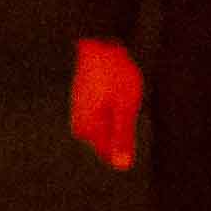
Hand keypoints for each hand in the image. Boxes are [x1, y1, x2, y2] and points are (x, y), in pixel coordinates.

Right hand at [68, 37, 142, 171]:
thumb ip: (122, 138)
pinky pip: (103, 115)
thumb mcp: (125, 108)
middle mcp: (81, 124)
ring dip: (118, 117)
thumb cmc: (114, 74)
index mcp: (89, 129)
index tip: (130, 121)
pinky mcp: (84, 102)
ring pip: (106, 126)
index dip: (126, 143)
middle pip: (107, 141)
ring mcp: (81, 112)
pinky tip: (117, 91)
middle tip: (127, 103)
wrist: (99, 44)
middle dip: (122, 130)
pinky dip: (113, 107)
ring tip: (122, 94)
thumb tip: (121, 166)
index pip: (109, 153)